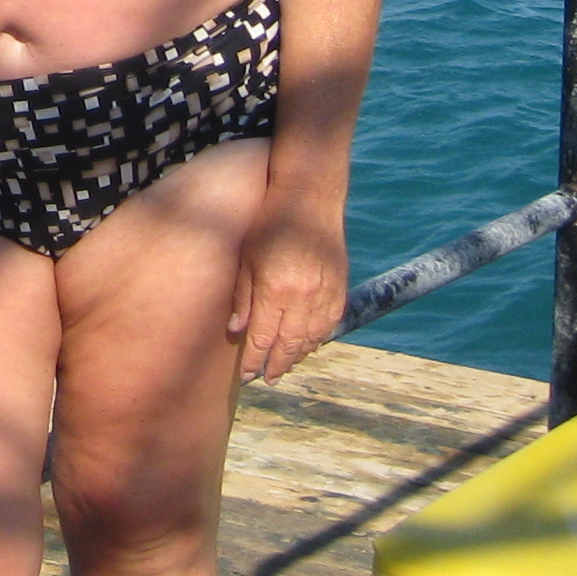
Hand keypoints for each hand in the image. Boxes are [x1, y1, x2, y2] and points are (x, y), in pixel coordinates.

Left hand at [230, 194, 347, 381]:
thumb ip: (243, 296)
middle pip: (289, 345)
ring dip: (297, 356)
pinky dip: (317, 339)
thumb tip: (237, 331)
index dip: (254, 361)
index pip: (262, 338)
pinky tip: (307, 345)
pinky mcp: (340, 288)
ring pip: (311, 339)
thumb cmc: (270, 223)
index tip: (246, 376)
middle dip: (276, 365)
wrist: (309, 197)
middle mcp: (303, 297)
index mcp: (275, 289)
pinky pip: (329, 325)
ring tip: (284, 366)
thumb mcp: (247, 257)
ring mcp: (325, 293)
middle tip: (267, 378)